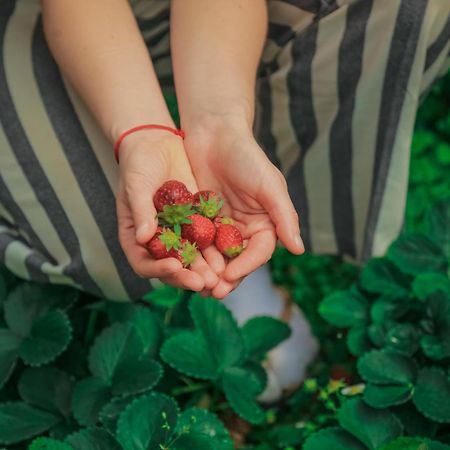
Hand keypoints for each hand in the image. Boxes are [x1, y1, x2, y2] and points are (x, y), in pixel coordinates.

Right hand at [116, 132, 218, 291]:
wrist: (156, 144)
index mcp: (135, 238)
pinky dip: (215, 248)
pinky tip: (228, 254)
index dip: (159, 270)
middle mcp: (157, 241)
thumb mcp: (136, 186)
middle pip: (171, 267)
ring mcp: (177, 233)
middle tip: (205, 283)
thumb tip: (142, 237)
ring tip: (219, 276)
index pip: (144, 263)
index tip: (175, 267)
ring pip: (191, 257)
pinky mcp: (194, 222)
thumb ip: (141, 211)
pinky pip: (205, 239)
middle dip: (187, 276)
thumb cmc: (137, 164)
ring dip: (204, 268)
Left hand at [184, 119, 303, 297]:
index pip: (258, 252)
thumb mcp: (269, 185)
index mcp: (265, 223)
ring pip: (216, 255)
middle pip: (237, 259)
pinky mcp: (201, 220)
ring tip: (197, 287)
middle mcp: (244, 228)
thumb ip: (284, 216)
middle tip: (213, 292)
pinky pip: (197, 241)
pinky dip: (191, 255)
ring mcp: (222, 226)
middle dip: (226, 277)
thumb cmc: (247, 156)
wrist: (215, 133)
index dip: (247, 266)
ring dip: (208, 272)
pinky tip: (181, 266)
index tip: (231, 276)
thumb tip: (298, 249)